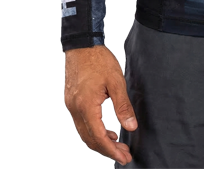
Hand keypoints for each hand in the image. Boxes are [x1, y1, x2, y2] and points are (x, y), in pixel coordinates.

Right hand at [64, 45, 137, 165]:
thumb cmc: (98, 60)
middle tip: (123, 155)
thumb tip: (131, 126)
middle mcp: (76, 109)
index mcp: (86, 106)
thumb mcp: (116, 81)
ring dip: (100, 141)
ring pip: (85, 132)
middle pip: (90, 139)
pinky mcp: (73, 101)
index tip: (123, 157)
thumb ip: (123, 106)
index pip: (98, 137)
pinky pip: (82, 123)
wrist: (82, 46)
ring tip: (117, 145)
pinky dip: (94, 130)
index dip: (111, 150)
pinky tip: (106, 130)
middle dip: (107, 150)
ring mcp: (72, 105)